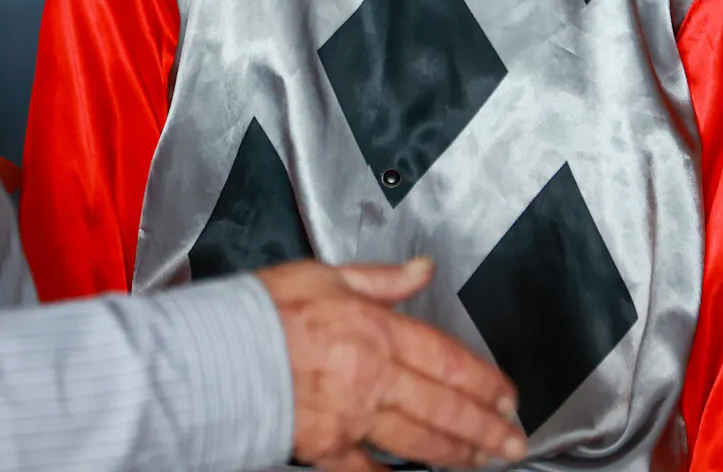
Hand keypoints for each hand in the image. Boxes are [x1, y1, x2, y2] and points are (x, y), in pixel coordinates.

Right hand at [257, 257, 526, 471]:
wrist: (210, 353)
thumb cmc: (261, 312)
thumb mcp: (325, 275)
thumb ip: (382, 279)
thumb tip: (422, 269)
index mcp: (375, 331)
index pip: (446, 358)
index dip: (483, 380)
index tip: (507, 394)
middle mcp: (371, 377)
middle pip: (444, 405)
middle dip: (485, 426)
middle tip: (512, 440)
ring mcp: (350, 416)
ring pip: (418, 439)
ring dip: (456, 452)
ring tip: (483, 459)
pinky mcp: (324, 446)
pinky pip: (367, 469)